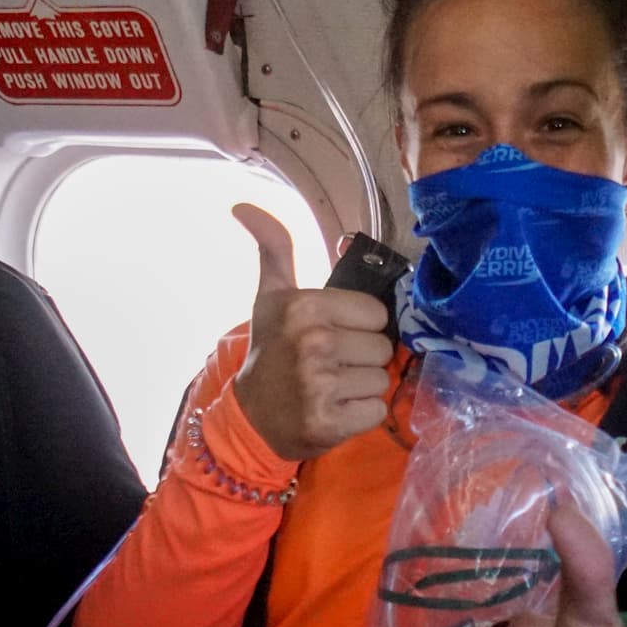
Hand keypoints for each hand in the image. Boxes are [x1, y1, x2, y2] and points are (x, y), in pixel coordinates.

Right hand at [230, 204, 392, 460]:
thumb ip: (275, 249)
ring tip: (332, 387)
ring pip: (382, 378)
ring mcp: (321, 384)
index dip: (359, 326)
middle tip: (331, 365)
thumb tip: (244, 205)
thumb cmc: (271, 352)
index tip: (332, 335)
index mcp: (305, 306)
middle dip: (362, 357)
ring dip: (362, 386)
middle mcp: (313, 342)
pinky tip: (335, 409)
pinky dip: (361, 414)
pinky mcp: (330, 421)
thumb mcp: (271, 297)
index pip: (376, 313)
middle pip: (383, 347)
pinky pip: (376, 409)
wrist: (252, 417)